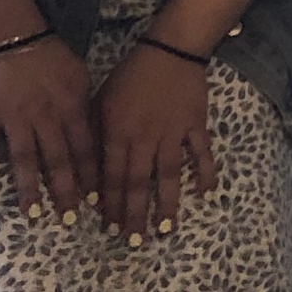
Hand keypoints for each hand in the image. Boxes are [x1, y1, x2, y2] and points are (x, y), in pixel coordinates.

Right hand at [0, 37, 98, 214]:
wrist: (12, 35)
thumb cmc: (50, 56)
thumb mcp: (79, 78)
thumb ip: (85, 108)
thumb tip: (97, 137)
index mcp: (71, 107)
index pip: (84, 147)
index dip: (90, 174)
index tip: (96, 199)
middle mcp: (45, 116)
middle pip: (57, 159)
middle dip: (65, 190)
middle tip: (69, 217)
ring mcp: (14, 117)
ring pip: (24, 158)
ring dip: (29, 188)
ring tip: (32, 213)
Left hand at [96, 45, 216, 243]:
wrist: (169, 51)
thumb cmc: (130, 75)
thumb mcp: (100, 99)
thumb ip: (94, 132)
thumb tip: (86, 166)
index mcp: (118, 132)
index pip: (112, 175)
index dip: (110, 202)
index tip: (108, 225)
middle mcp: (145, 138)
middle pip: (139, 183)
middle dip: (134, 213)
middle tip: (132, 240)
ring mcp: (173, 134)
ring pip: (169, 175)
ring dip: (167, 203)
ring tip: (166, 228)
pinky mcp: (195, 126)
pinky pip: (201, 154)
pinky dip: (204, 173)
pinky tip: (205, 193)